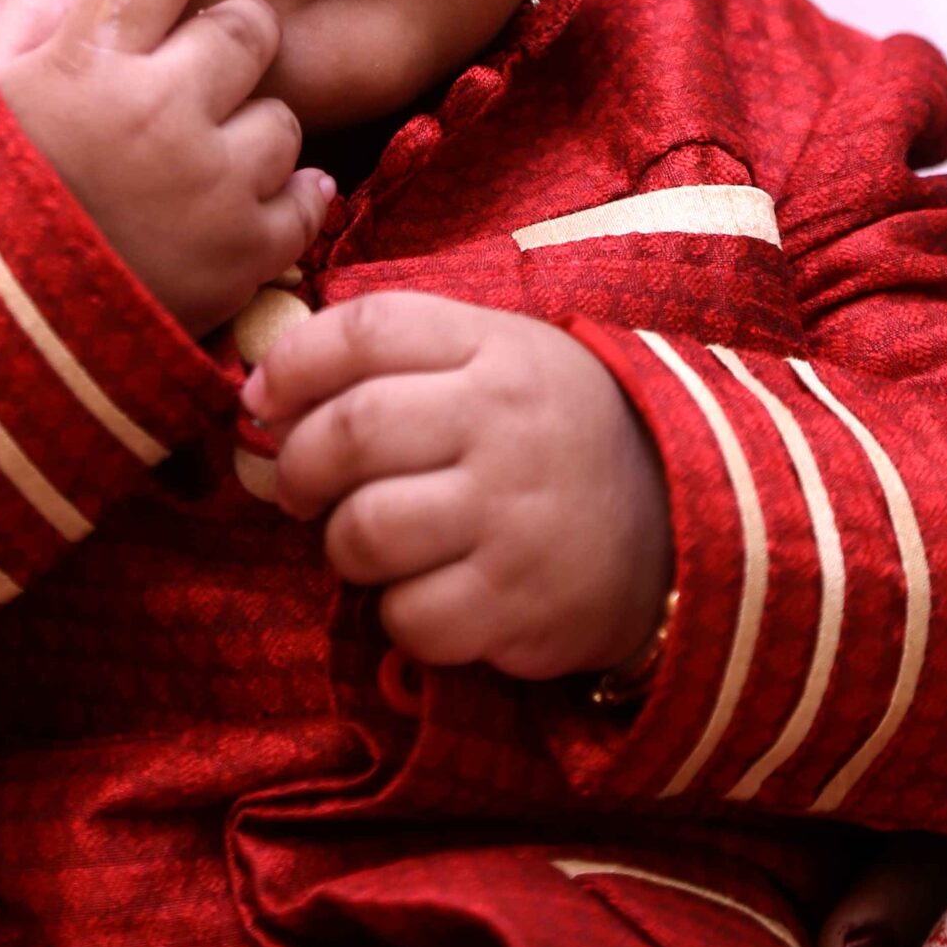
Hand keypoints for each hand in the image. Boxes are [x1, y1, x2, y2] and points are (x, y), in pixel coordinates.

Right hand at [0, 0, 331, 339]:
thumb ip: (35, 17)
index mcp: (86, 59)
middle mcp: (158, 109)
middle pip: (250, 29)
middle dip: (228, 48)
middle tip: (179, 91)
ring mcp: (209, 183)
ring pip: (284, 114)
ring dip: (247, 131)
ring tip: (183, 174)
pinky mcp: (245, 254)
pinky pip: (308, 194)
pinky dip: (279, 198)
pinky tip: (226, 212)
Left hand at [244, 291, 672, 680]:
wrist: (680, 522)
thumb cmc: (552, 432)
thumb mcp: (498, 359)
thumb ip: (399, 359)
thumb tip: (269, 385)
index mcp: (494, 348)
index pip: (368, 328)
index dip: (294, 362)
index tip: (265, 396)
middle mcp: (502, 423)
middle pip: (350, 431)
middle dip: (297, 465)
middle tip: (297, 486)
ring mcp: (511, 516)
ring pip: (364, 531)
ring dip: (340, 545)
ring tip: (365, 541)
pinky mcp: (517, 603)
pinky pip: (408, 617)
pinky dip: (397, 614)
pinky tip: (425, 593)